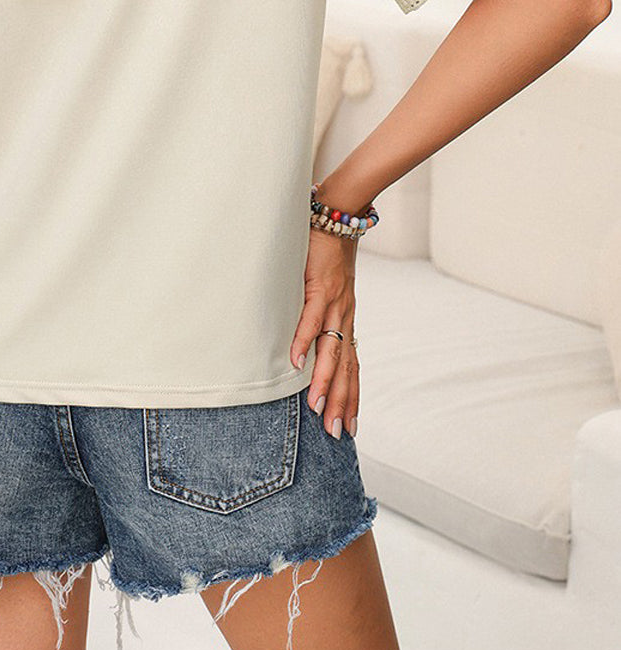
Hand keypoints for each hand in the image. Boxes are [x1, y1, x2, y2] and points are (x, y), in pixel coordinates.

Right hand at [290, 227, 359, 439]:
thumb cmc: (327, 252)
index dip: (351, 396)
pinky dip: (303, 341)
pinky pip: (310, 319)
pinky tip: (296, 362)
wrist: (338, 216)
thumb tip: (302, 338)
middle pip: (345, 367)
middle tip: (335, 433)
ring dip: (323, 381)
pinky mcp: (320, 287)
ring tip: (317, 408)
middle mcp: (344, 316)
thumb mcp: (326, 289)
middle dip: (340, 401)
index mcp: (346, 319)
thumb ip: (318, 313)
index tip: (350, 426)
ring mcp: (334, 303)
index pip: (352, 366)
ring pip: (331, 350)